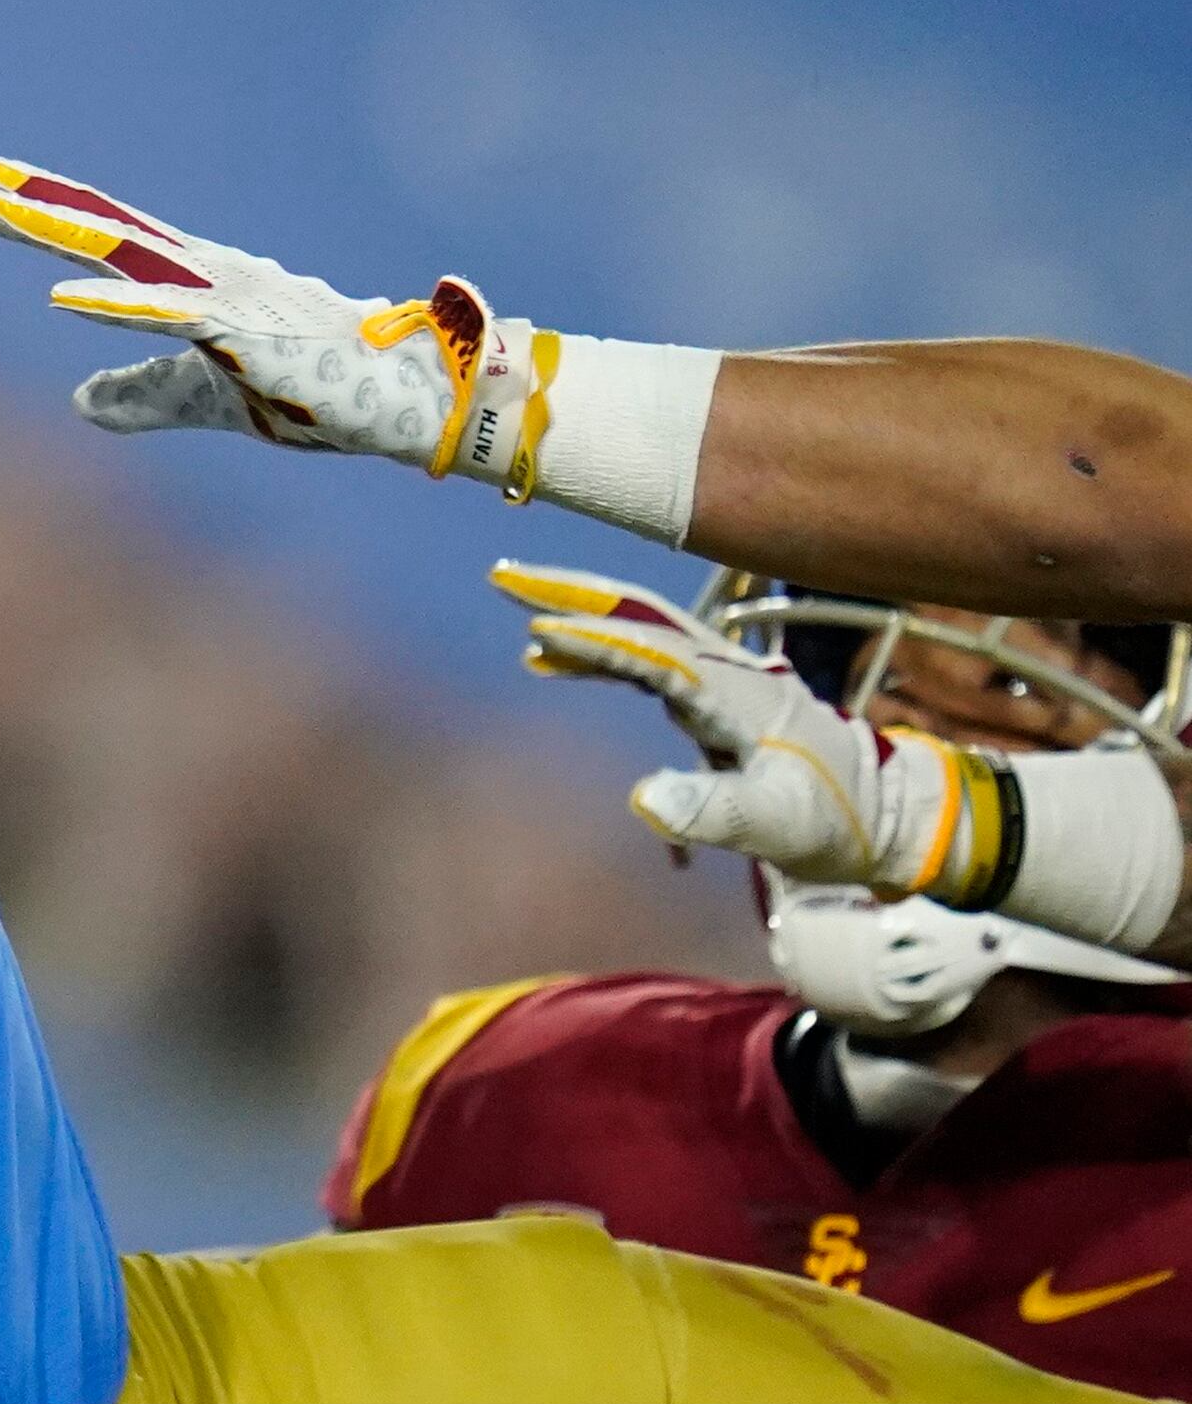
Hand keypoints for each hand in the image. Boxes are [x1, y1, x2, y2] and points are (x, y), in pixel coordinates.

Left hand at [0, 145, 549, 482]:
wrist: (403, 400)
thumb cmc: (313, 392)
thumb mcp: (203, 396)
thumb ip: (139, 394)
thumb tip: (76, 403)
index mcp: (188, 278)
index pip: (93, 234)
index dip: (31, 210)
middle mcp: (195, 270)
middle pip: (91, 222)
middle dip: (22, 193)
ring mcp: (216, 293)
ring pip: (113, 252)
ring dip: (46, 229)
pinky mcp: (239, 331)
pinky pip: (162, 316)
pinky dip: (108, 307)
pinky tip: (55, 297)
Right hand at [494, 561, 1010, 899]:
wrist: (898, 817)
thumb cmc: (841, 821)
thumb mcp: (781, 825)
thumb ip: (714, 811)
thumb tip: (644, 799)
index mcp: (736, 695)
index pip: (653, 656)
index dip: (596, 643)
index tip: (539, 631)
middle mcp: (727, 673)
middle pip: (640, 618)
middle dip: (573, 596)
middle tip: (504, 577)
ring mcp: (724, 681)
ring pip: (643, 632)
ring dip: (585, 619)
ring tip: (524, 625)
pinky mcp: (719, 697)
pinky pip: (648, 661)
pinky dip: (601, 653)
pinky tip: (557, 666)